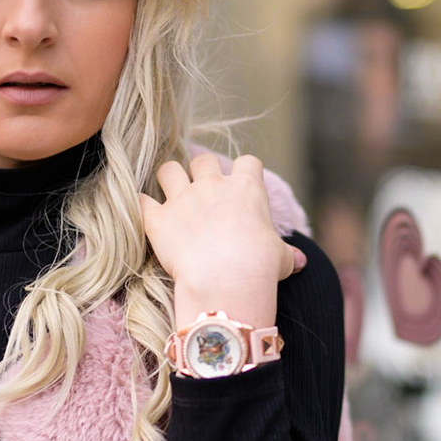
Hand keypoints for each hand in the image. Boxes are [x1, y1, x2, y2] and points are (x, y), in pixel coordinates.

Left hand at [141, 152, 305, 327]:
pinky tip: (147, 214)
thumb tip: (299, 262)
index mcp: (247, 188)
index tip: (243, 187)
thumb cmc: (260, 267)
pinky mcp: (157, 219)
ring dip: (170, 179)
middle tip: (204, 192)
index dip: (245, 173)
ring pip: (169, 170)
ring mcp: (182, 199)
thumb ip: (286, 254)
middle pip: (204, 160)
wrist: (226, 280)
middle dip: (203, 172)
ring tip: (172, 194)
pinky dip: (143, 206)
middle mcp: (213, 186)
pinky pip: (141, 201)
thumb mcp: (281, 258)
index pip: (248, 163)